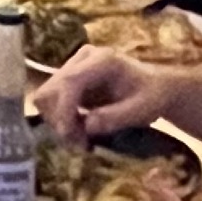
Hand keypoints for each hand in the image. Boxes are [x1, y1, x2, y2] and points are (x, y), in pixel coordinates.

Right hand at [31, 47, 170, 140]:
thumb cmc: (152, 97)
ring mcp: (73, 68)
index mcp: (103, 60)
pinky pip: (52, 102)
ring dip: (58, 121)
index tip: (69, 134)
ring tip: (81, 138)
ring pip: (46, 97)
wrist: (155, 89)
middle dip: (60, 119)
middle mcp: (83, 59)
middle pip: (51, 89)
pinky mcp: (69, 81)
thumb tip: (87, 125)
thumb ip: (116, 117)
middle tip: (80, 142)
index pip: (70, 81)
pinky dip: (60, 120)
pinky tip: (79, 130)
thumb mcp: (142, 110)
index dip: (64, 109)